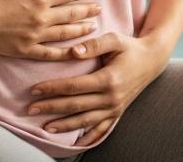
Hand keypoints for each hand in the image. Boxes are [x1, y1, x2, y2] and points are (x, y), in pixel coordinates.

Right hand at [0, 0, 101, 59]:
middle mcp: (41, 18)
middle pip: (71, 14)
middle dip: (87, 11)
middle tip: (98, 9)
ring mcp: (35, 36)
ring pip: (65, 34)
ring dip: (81, 30)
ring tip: (92, 27)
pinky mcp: (25, 50)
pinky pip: (50, 54)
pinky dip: (64, 54)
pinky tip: (74, 53)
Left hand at [26, 31, 171, 144]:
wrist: (152, 60)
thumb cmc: (130, 47)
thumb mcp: (114, 39)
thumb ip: (93, 44)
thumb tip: (73, 52)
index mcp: (108, 78)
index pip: (74, 86)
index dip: (52, 88)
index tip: (34, 89)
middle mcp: (111, 97)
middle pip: (75, 105)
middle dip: (51, 107)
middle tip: (30, 109)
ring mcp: (115, 108)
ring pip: (85, 120)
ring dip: (64, 125)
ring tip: (45, 128)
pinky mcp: (117, 113)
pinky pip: (101, 129)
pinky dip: (89, 138)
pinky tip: (75, 143)